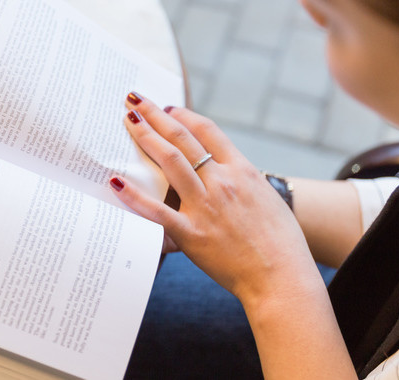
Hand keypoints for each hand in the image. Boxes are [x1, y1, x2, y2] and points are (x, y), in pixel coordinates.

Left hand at [111, 93, 319, 302]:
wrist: (282, 277)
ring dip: (146, 137)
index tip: (168, 108)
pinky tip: (116, 180)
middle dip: (156, 115)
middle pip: (183, 138)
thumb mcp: (266, 199)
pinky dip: (135, 196)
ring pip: (170, 162)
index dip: (184, 115)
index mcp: (242, 171)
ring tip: (128, 120)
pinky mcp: (192, 234)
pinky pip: (157, 212)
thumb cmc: (281, 242)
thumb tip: (222, 173)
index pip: (208, 131)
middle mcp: (222, 182)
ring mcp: (206, 207)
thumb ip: (242, 182)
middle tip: (136, 100)